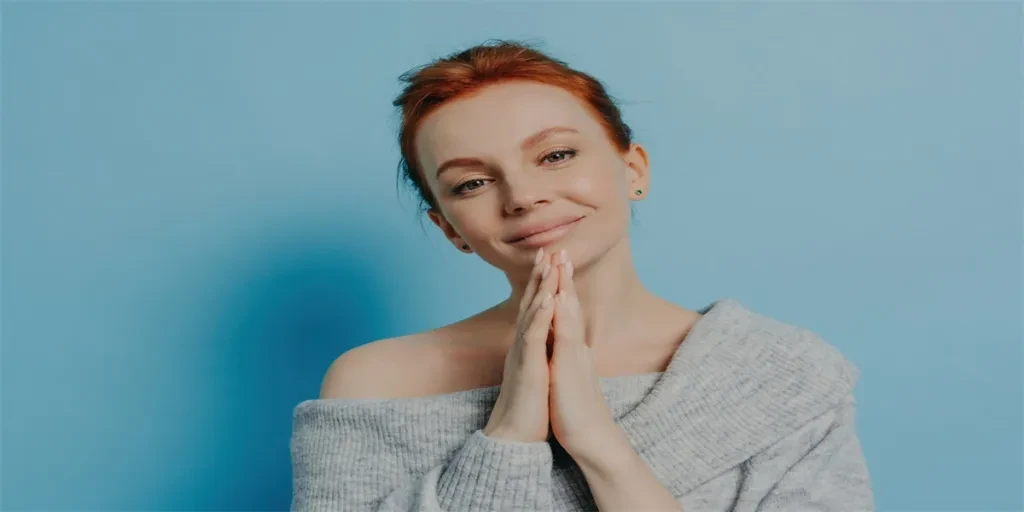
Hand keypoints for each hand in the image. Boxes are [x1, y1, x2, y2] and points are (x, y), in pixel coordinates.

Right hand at [483, 248, 558, 442]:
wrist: (516, 435)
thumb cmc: (530, 407)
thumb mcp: (540, 372)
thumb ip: (542, 354)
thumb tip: (550, 342)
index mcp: (530, 345)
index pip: (537, 307)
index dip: (543, 283)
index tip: (552, 260)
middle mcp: (523, 344)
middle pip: (531, 302)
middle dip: (540, 276)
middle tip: (548, 249)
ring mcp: (523, 354)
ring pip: (531, 313)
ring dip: (540, 287)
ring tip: (548, 263)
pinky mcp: (527, 367)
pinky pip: (533, 337)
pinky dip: (540, 316)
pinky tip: (547, 299)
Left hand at [547, 249, 619, 458]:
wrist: (592, 439)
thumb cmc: (578, 413)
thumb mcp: (568, 380)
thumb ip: (566, 363)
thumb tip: (560, 353)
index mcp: (572, 351)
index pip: (566, 313)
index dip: (562, 288)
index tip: (556, 265)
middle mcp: (576, 348)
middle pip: (570, 305)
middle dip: (564, 277)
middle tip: (561, 248)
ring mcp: (575, 355)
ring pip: (569, 313)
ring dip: (565, 285)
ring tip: (561, 260)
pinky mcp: (570, 366)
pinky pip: (566, 334)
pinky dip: (562, 312)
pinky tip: (559, 295)